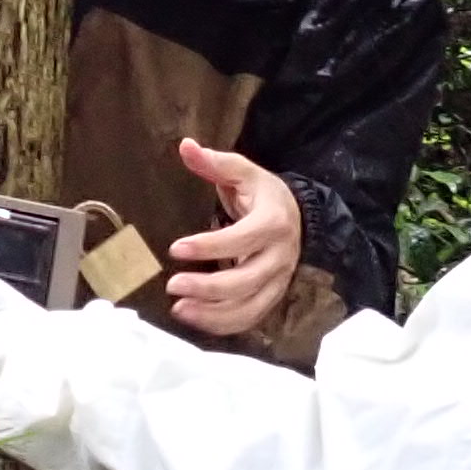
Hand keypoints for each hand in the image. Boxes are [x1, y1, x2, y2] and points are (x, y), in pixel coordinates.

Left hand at [165, 139, 302, 339]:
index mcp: (273, 223)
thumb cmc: (264, 195)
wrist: (298, 216)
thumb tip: (186, 146)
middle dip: (207, 288)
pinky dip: (222, 324)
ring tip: (179, 309)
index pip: (241, 239)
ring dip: (213, 314)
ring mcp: (278, 281)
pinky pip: (249, 318)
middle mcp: (279, 256)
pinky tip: (194, 317)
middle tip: (172, 285)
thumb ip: (215, 163)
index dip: (209, 246)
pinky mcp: (271, 297)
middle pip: (245, 281)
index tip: (175, 248)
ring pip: (249, 307)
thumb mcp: (244, 172)